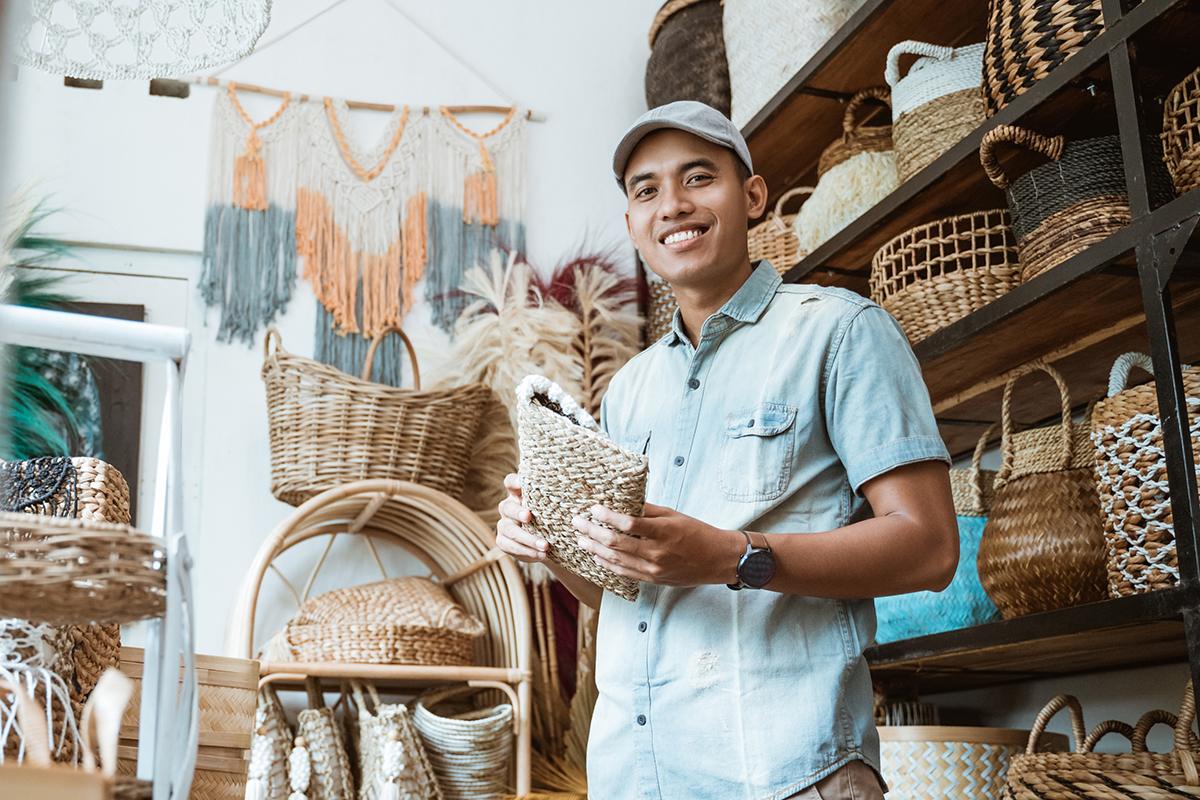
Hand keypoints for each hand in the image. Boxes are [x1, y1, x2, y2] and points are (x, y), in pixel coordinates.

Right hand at [495, 474, 549, 563]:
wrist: (545, 543)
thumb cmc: (550, 519)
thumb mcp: (553, 508)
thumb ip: (556, 500)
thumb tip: (579, 493)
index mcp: (518, 495)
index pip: (510, 483)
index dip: (513, 482)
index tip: (520, 482)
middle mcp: (508, 508)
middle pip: (507, 507)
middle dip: (517, 512)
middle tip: (529, 516)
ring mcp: (503, 525)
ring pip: (510, 530)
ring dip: (528, 538)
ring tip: (545, 545)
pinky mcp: (503, 541)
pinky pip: (511, 546)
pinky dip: (527, 551)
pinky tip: (541, 555)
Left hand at [572, 504, 740, 586]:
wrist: (718, 560)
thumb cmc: (697, 532)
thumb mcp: (674, 515)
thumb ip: (647, 511)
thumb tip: (621, 502)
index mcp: (664, 532)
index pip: (628, 524)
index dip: (607, 516)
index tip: (593, 508)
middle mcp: (657, 553)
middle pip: (615, 543)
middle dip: (592, 532)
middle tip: (577, 522)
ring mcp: (653, 570)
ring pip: (615, 560)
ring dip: (594, 548)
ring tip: (581, 538)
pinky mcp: (652, 580)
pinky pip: (623, 572)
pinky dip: (606, 563)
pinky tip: (596, 555)